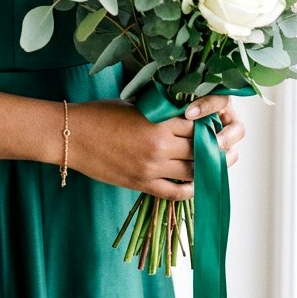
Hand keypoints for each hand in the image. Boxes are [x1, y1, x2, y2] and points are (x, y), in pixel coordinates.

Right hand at [68, 95, 245, 198]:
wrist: (71, 136)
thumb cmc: (99, 114)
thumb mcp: (133, 105)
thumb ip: (160, 110)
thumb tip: (184, 112)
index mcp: (157, 121)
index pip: (197, 126)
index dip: (210, 126)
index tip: (217, 126)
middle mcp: (159, 146)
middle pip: (200, 150)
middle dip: (215, 149)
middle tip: (225, 147)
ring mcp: (151, 168)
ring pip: (192, 172)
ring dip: (207, 170)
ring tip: (216, 166)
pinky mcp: (142, 184)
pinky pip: (175, 192)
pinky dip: (190, 190)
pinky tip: (196, 185)